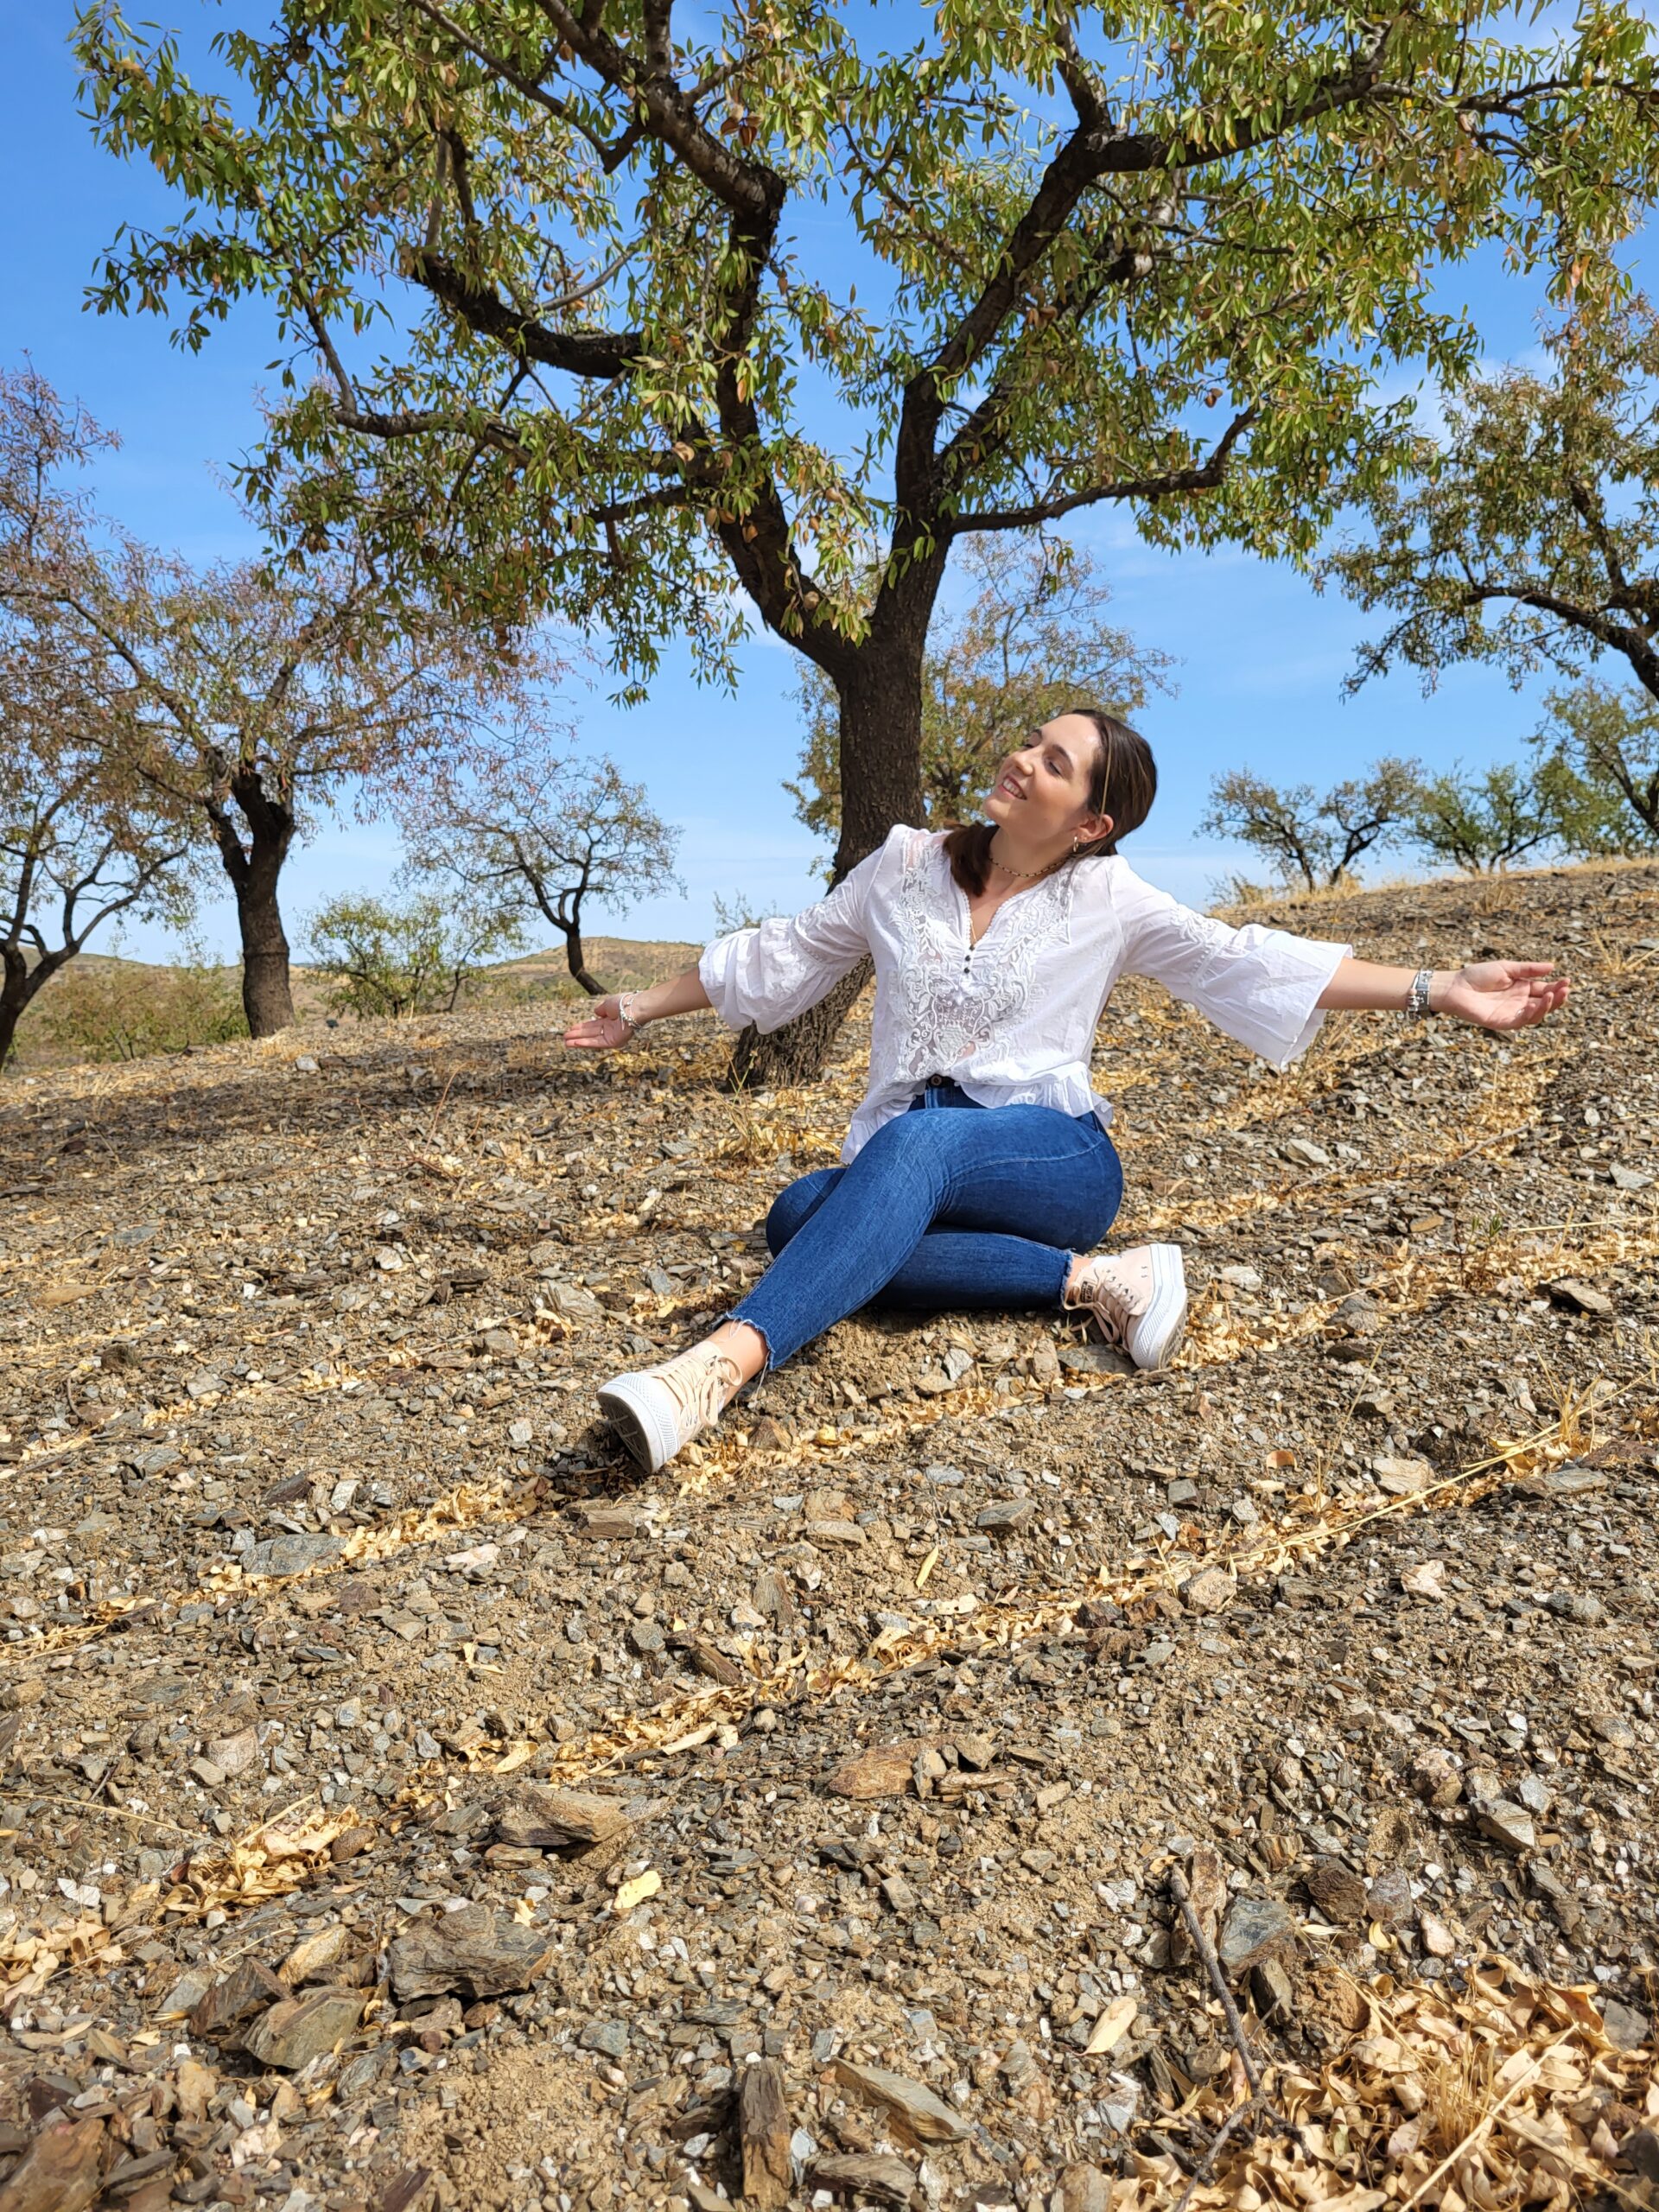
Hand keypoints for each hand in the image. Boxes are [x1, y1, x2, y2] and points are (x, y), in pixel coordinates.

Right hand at [563, 994, 635, 1051]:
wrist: (634, 1008)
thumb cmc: (623, 1003)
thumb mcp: (608, 1004)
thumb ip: (601, 1009)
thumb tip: (595, 1012)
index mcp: (609, 1019)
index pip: (593, 1025)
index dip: (581, 1027)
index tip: (571, 1028)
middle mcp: (610, 1029)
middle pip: (590, 1033)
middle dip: (577, 1035)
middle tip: (565, 1037)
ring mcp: (612, 1036)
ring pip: (591, 1039)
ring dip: (578, 1041)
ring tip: (566, 1042)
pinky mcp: (613, 1042)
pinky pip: (597, 1043)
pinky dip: (586, 1043)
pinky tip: (575, 1043)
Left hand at [1435, 961, 1569, 1031]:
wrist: (1455, 987)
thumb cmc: (1477, 975)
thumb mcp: (1507, 968)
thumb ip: (1529, 969)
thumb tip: (1553, 967)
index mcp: (1522, 988)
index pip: (1545, 990)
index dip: (1557, 987)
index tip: (1567, 980)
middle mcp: (1520, 1002)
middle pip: (1544, 1004)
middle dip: (1557, 998)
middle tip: (1565, 990)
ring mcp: (1512, 1013)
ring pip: (1536, 1015)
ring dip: (1547, 1007)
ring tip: (1552, 995)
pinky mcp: (1502, 1022)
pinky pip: (1520, 1022)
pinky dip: (1530, 1015)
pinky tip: (1535, 1005)